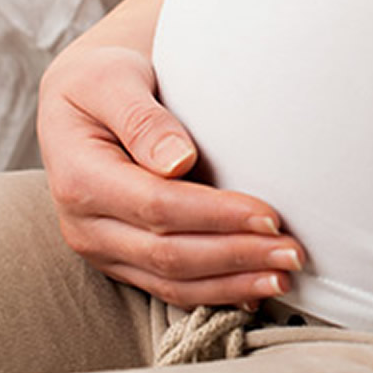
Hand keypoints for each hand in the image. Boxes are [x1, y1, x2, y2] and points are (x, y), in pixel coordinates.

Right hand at [36, 44, 304, 307]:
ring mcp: (100, 248)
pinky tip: (254, 293)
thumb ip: (143, 118)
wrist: (79, 100)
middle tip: (293, 253)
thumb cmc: (102, 80)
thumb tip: (178, 162)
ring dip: (232, 284)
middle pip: (169, 253)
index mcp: (81, 177)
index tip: (269, 215)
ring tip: (284, 277)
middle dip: (237, 256)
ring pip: (171, 281)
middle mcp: (85, 224)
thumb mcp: (112, 79)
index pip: (158, 206)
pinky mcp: (120, 260)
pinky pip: (168, 289)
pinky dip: (214, 293)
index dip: (217, 216)